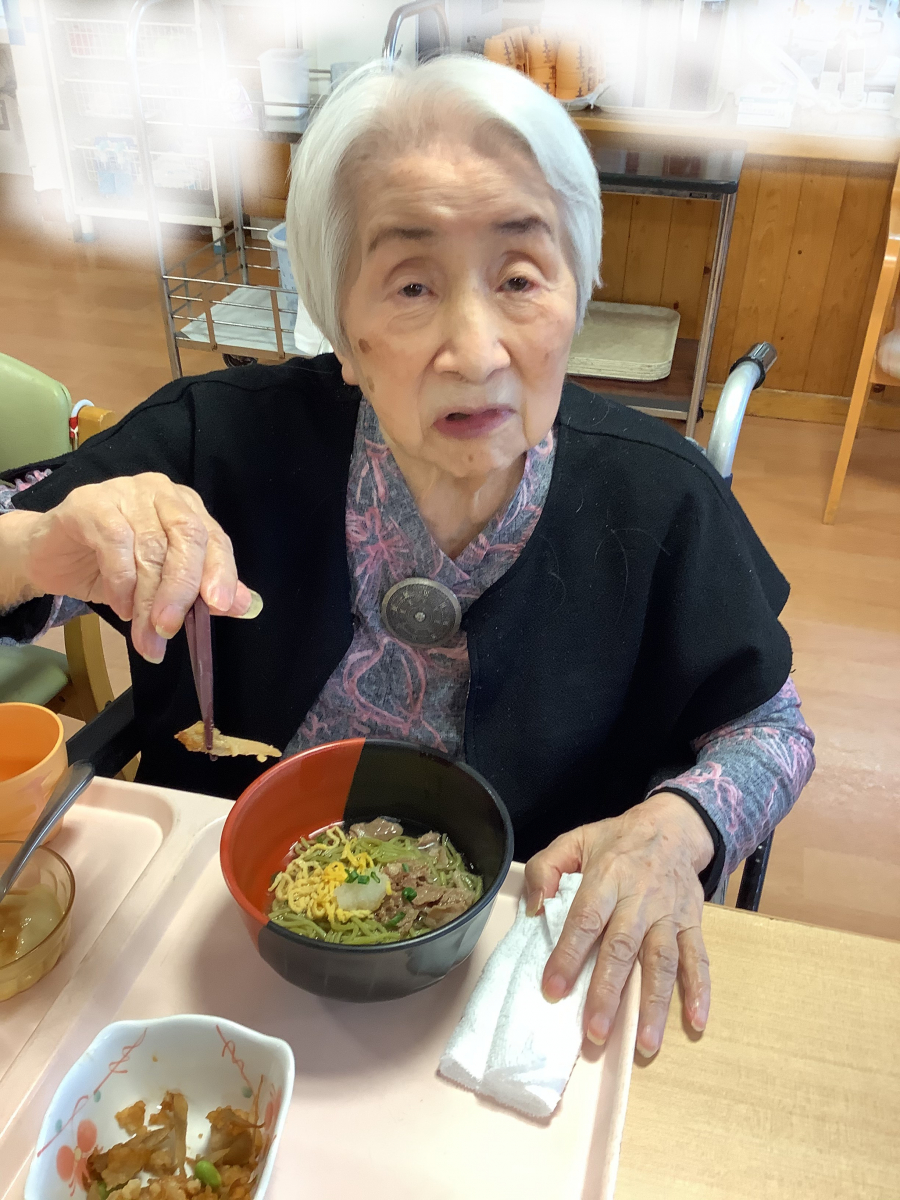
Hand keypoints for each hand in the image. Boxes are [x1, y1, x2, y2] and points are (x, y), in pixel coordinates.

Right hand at [6, 473, 256, 662]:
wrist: (48, 556)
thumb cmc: (111, 568)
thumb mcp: (161, 586)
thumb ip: (202, 594)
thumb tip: (245, 606)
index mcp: (187, 509)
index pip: (214, 538)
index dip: (221, 572)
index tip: (221, 607)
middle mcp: (161, 493)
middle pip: (186, 538)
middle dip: (182, 589)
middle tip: (171, 629)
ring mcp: (126, 492)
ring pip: (150, 548)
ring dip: (148, 600)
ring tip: (145, 635)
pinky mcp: (90, 503)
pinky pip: (114, 543)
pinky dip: (120, 582)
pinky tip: (119, 606)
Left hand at [524, 792, 714, 1058]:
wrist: (673, 826)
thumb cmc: (616, 841)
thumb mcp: (574, 840)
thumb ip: (546, 869)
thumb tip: (534, 909)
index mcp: (607, 877)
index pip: (585, 920)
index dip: (569, 955)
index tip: (554, 990)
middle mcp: (639, 898)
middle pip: (622, 948)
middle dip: (608, 992)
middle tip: (594, 1033)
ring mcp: (669, 913)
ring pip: (662, 962)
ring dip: (655, 1004)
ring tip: (646, 1044)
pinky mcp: (691, 923)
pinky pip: (698, 958)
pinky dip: (700, 990)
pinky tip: (697, 1022)